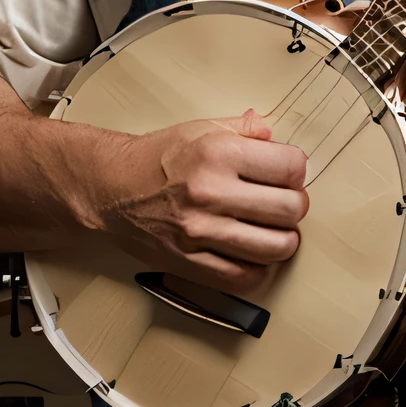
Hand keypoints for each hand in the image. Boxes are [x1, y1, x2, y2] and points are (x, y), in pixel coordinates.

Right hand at [86, 109, 308, 297]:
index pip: (291, 167)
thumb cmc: (155, 159)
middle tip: (283, 203)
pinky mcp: (189, 262)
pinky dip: (257, 269)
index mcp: (217, 153)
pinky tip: (251, 253)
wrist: (108, 187)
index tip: (287, 174)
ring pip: (276, 248)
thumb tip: (275, 137)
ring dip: (283, 240)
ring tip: (271, 230)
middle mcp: (210, 192)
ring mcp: (199, 231)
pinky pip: (244, 278)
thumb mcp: (201, 128)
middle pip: (290, 209)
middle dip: (294, 206)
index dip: (296, 171)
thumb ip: (245, 129)